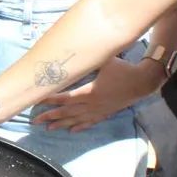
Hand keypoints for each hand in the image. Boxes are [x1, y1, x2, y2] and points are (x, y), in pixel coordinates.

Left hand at [31, 57, 160, 132]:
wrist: (142, 82)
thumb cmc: (122, 68)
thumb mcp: (104, 60)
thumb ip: (89, 56)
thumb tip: (73, 46)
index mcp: (89, 92)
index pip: (65, 98)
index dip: (50, 100)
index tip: (36, 101)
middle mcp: (92, 104)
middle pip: (67, 112)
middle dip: (50, 116)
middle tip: (35, 121)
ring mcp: (99, 110)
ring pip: (76, 120)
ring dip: (61, 124)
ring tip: (48, 128)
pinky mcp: (105, 113)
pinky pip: (90, 122)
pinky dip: (79, 126)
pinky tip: (71, 130)